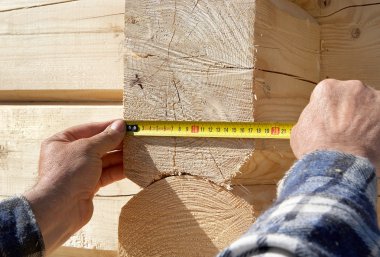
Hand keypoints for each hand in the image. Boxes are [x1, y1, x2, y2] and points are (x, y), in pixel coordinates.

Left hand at [24, 120, 125, 253]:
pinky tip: (133, 166)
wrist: (60, 210)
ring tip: (138, 151)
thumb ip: (106, 138)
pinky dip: (119, 170)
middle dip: (117, 142)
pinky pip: (106, 174)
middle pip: (98, 145)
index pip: (89, 129)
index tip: (126, 125)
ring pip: (104, 160)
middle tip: (136, 138)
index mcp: (62, 141)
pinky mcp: (88, 186)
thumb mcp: (88, 149)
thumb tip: (120, 125)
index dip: (108, 126)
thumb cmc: (67, 174)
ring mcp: (79, 171)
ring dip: (121, 156)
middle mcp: (70, 155)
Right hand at [291, 79, 379, 166]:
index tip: (332, 123)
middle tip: (347, 131)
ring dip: (368, 119)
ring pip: (372, 106)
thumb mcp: (299, 130)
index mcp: (328, 89)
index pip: (331, 95)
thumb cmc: (316, 149)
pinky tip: (371, 142)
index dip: (331, 111)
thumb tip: (317, 124)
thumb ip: (311, 119)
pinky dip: (378, 130)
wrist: (336, 164)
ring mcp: (374, 98)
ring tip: (361, 139)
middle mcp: (352, 88)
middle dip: (351, 112)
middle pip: (353, 97)